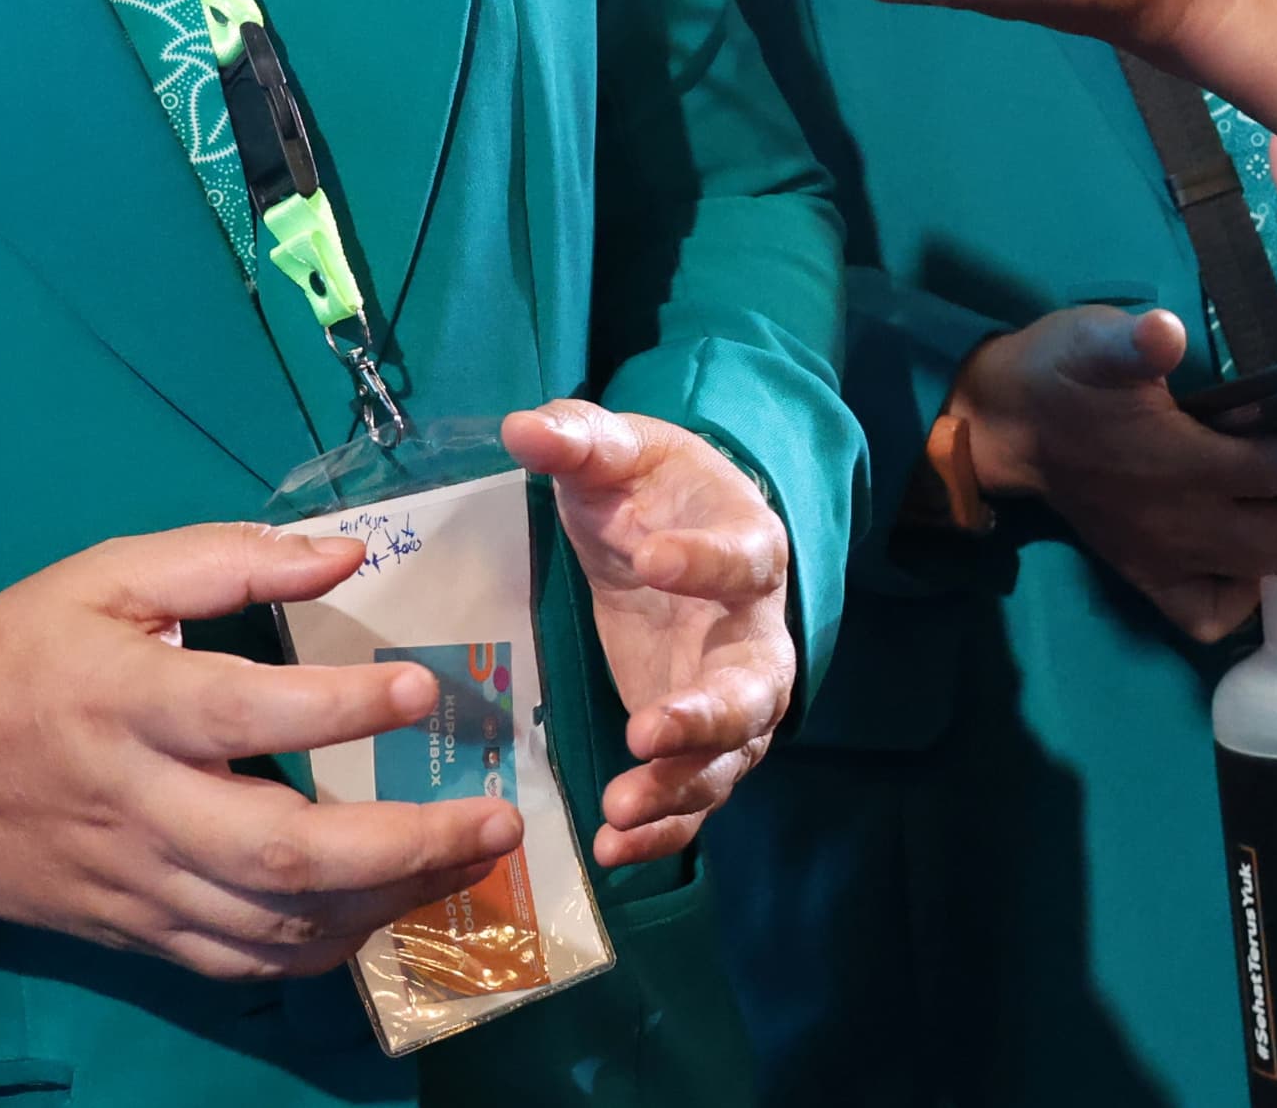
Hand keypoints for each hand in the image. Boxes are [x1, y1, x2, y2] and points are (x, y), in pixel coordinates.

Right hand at [0, 524, 522, 979]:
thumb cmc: (11, 658)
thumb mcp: (104, 576)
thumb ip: (228, 557)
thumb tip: (345, 553)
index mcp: (127, 703)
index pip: (247, 713)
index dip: (341, 709)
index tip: (423, 688)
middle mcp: (140, 807)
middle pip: (284, 851)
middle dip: (405, 843)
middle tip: (498, 813)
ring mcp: (142, 884)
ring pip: (279, 923)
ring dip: (389, 901)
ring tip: (469, 858)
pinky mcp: (140, 933)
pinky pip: (248, 961)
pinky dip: (329, 947)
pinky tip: (388, 908)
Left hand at [500, 401, 795, 866]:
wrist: (677, 530)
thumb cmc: (653, 489)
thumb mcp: (618, 452)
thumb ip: (580, 438)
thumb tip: (521, 427)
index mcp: (748, 547)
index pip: (742, 559)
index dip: (704, 563)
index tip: (652, 559)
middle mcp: (755, 634)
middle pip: (755, 686)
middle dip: (708, 715)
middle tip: (648, 730)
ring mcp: (730, 697)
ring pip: (730, 756)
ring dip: (679, 786)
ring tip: (619, 808)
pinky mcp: (695, 742)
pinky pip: (694, 797)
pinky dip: (662, 831)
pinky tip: (610, 850)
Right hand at [950, 307, 1276, 644]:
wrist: (1004, 426)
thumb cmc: (1060, 374)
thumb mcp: (1091, 342)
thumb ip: (1130, 342)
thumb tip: (1166, 331)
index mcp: (1186, 469)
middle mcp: (1188, 527)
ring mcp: (1171, 560)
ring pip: (1271, 581)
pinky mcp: (1151, 577)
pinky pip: (1214, 613)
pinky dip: (1251, 593)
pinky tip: (1264, 554)